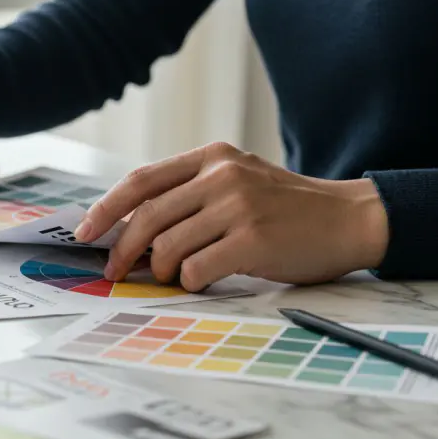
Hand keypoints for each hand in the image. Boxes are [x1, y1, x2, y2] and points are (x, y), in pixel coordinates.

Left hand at [74, 142, 388, 290]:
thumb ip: (191, 194)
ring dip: (162, 269)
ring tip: (174, 275)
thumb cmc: (287, 208)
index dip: (106, 208)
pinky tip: (204, 279)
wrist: (351, 219)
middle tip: (114, 271)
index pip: (142, 180)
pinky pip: (197, 268)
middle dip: (121, 248)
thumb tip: (132, 228)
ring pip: (168, 245)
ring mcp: (238, 206)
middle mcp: (222, 175)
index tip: (86, 231)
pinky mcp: (254, 239)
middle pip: (147, 216)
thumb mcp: (238, 181)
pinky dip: (191, 281)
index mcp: (212, 156)